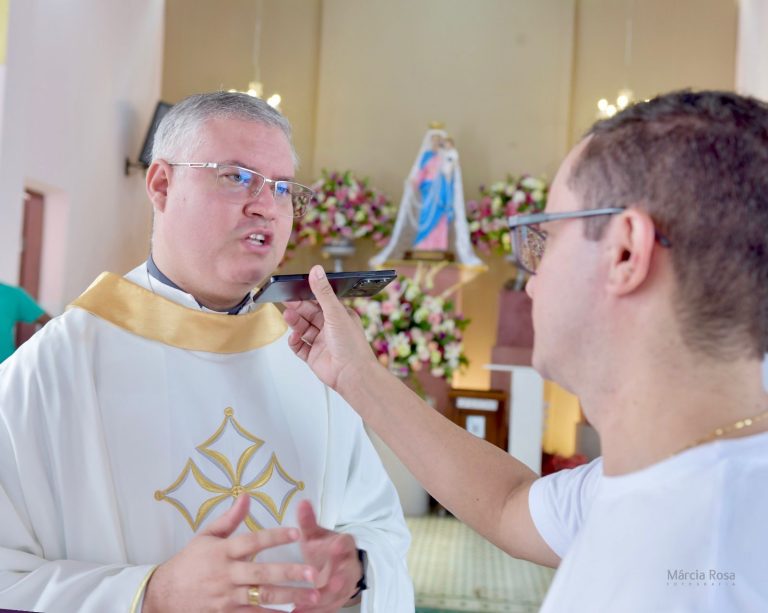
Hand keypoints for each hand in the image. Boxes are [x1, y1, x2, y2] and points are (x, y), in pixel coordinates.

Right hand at [143, 494, 320, 611]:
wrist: (164, 594)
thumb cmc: (189, 561)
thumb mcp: (206, 536)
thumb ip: (230, 518)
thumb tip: (247, 495)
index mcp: (222, 551)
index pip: (252, 541)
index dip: (274, 536)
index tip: (297, 532)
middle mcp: (226, 574)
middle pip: (261, 574)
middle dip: (289, 573)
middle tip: (314, 573)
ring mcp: (226, 597)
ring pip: (261, 598)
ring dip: (289, 598)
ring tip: (312, 597)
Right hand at [282, 266, 379, 392]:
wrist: (352, 375)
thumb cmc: (351, 346)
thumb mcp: (335, 313)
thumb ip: (322, 293)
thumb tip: (316, 271)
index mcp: (340, 316)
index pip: (320, 301)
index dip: (307, 296)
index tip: (294, 289)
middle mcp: (331, 328)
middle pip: (309, 314)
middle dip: (298, 308)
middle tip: (285, 301)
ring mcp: (322, 342)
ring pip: (303, 329)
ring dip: (295, 323)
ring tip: (288, 316)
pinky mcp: (314, 356)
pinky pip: (300, 347)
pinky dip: (295, 342)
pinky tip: (294, 338)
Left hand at [293, 500, 363, 612]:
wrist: (335, 567)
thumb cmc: (322, 549)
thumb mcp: (315, 534)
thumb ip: (308, 521)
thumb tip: (302, 502)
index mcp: (344, 545)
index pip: (347, 543)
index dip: (342, 545)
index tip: (336, 546)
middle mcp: (348, 566)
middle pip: (346, 574)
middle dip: (339, 579)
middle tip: (330, 582)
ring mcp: (345, 585)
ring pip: (337, 594)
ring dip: (324, 600)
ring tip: (305, 603)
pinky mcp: (337, 600)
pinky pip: (328, 608)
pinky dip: (314, 611)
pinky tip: (297, 612)